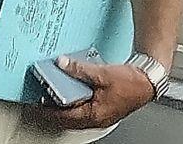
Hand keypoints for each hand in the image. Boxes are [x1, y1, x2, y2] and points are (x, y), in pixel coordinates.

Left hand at [35, 56, 155, 129]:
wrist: (147, 80)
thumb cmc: (131, 82)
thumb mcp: (101, 74)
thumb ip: (79, 70)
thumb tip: (61, 64)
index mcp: (94, 115)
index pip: (63, 117)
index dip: (47, 111)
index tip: (34, 104)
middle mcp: (96, 118)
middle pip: (67, 118)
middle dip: (52, 109)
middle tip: (38, 98)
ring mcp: (99, 114)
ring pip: (74, 114)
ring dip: (62, 105)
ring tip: (49, 94)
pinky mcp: (102, 107)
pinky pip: (82, 107)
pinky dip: (72, 101)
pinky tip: (67, 91)